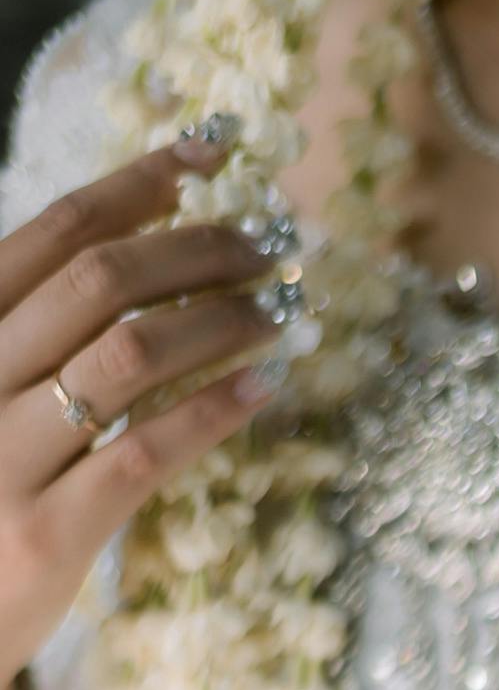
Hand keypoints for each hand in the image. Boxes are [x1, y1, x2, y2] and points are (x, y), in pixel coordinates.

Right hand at [0, 132, 282, 689]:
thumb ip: (38, 334)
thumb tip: (143, 259)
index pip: (52, 231)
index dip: (138, 184)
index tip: (211, 154)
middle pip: (100, 281)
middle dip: (199, 249)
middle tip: (271, 248)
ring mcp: (2, 455)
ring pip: (128, 356)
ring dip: (219, 321)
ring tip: (280, 312)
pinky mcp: (46, 534)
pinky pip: (144, 453)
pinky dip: (213, 412)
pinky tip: (264, 388)